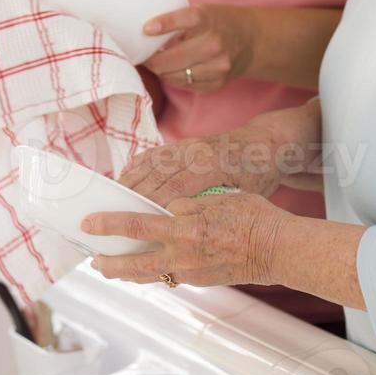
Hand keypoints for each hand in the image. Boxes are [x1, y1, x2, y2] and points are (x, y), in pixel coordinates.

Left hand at [81, 193, 291, 287]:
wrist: (276, 248)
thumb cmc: (252, 216)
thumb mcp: (217, 198)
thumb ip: (188, 205)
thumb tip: (168, 209)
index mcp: (184, 228)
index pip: (136, 226)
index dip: (109, 225)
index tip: (90, 223)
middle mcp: (182, 254)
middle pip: (133, 264)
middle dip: (109, 263)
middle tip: (93, 260)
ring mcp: (191, 271)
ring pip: (148, 276)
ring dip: (126, 273)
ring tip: (112, 270)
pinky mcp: (200, 280)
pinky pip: (169, 276)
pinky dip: (152, 273)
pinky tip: (148, 267)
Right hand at [117, 119, 285, 207]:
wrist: (266, 144)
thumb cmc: (259, 175)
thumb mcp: (245, 195)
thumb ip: (217, 210)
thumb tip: (191, 232)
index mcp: (212, 166)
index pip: (175, 187)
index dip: (153, 204)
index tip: (133, 223)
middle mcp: (196, 152)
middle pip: (156, 174)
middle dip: (132, 194)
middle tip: (109, 215)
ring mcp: (188, 145)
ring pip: (151, 163)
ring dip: (130, 181)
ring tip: (110, 200)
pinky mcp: (184, 142)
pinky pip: (156, 153)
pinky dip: (139, 164)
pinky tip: (126, 176)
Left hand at [143, 4, 255, 91]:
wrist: (252, 41)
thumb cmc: (219, 23)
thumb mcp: (203, 11)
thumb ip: (179, 21)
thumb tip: (145, 33)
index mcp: (208, 20)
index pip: (185, 20)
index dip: (164, 24)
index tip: (146, 29)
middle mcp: (214, 43)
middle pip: (171, 58)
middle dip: (151, 59)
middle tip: (143, 56)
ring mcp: (217, 66)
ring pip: (174, 76)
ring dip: (161, 71)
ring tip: (156, 64)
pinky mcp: (217, 82)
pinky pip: (185, 85)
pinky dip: (174, 79)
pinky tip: (172, 71)